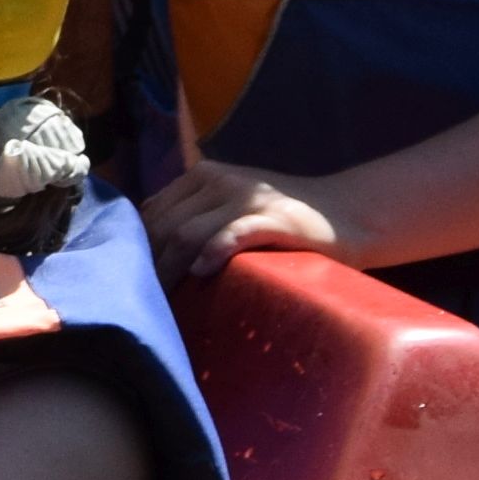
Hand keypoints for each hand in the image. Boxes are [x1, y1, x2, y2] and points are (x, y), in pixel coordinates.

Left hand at [143, 156, 352, 282]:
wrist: (345, 214)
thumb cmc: (280, 220)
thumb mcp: (228, 207)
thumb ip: (191, 217)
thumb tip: (143, 249)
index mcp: (202, 176)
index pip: (153, 213)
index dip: (138, 249)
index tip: (133, 282)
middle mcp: (219, 180)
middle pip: (165, 226)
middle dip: (150, 266)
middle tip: (144, 303)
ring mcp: (248, 197)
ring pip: (189, 232)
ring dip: (171, 270)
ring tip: (164, 301)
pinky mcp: (275, 218)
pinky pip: (234, 233)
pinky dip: (214, 251)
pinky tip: (202, 272)